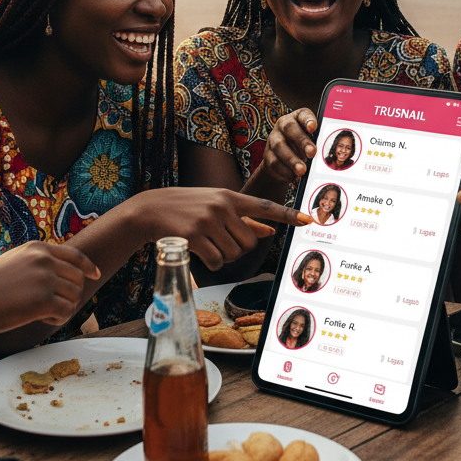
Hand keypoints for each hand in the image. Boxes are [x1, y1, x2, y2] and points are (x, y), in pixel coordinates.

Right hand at [0, 241, 100, 341]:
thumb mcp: (14, 262)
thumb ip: (37, 261)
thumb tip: (60, 270)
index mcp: (37, 248)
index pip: (75, 255)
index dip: (87, 266)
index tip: (95, 274)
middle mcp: (44, 259)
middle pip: (78, 278)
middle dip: (70, 294)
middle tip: (54, 306)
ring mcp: (44, 278)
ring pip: (74, 296)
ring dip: (63, 308)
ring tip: (44, 313)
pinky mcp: (43, 300)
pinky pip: (66, 311)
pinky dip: (59, 318)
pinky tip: (43, 319)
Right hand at [137, 188, 310, 270]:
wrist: (151, 208)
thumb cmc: (188, 208)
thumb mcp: (216, 207)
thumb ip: (244, 219)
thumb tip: (270, 232)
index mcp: (230, 197)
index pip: (266, 207)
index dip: (288, 215)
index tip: (308, 220)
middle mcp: (222, 206)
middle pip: (250, 241)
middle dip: (239, 248)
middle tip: (221, 242)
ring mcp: (208, 220)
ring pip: (234, 253)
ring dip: (224, 257)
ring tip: (208, 245)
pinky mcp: (195, 235)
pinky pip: (216, 261)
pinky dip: (211, 264)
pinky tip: (200, 254)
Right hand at [263, 108, 318, 182]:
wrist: (283, 161)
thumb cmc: (302, 148)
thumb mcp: (311, 142)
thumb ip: (317, 143)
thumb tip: (326, 155)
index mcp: (297, 118)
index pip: (303, 115)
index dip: (308, 120)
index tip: (313, 128)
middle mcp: (283, 125)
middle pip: (290, 128)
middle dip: (302, 141)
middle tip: (312, 153)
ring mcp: (273, 139)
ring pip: (280, 147)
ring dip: (291, 160)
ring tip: (302, 170)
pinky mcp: (267, 155)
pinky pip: (274, 163)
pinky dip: (285, 171)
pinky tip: (293, 177)